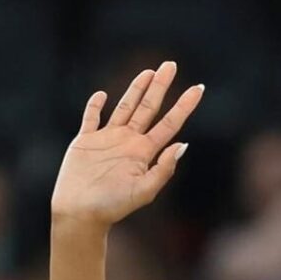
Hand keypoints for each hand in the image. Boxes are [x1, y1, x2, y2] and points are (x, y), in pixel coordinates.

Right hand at [50, 60, 203, 228]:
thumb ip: (164, 169)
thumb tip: (183, 144)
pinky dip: (96, 105)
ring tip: (148, 72)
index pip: (169, 123)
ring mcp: (107, 139)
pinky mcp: (85, 141)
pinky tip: (102, 94)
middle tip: (171, 65)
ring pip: (124, 107)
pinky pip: (91, 118)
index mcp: (145, 152)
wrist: (81, 214)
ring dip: (136, 89)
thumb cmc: (113, 207)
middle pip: (149, 108)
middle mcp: (129, 142)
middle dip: (160, 86)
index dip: (184, 106)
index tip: (199, 88)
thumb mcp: (144, 191)